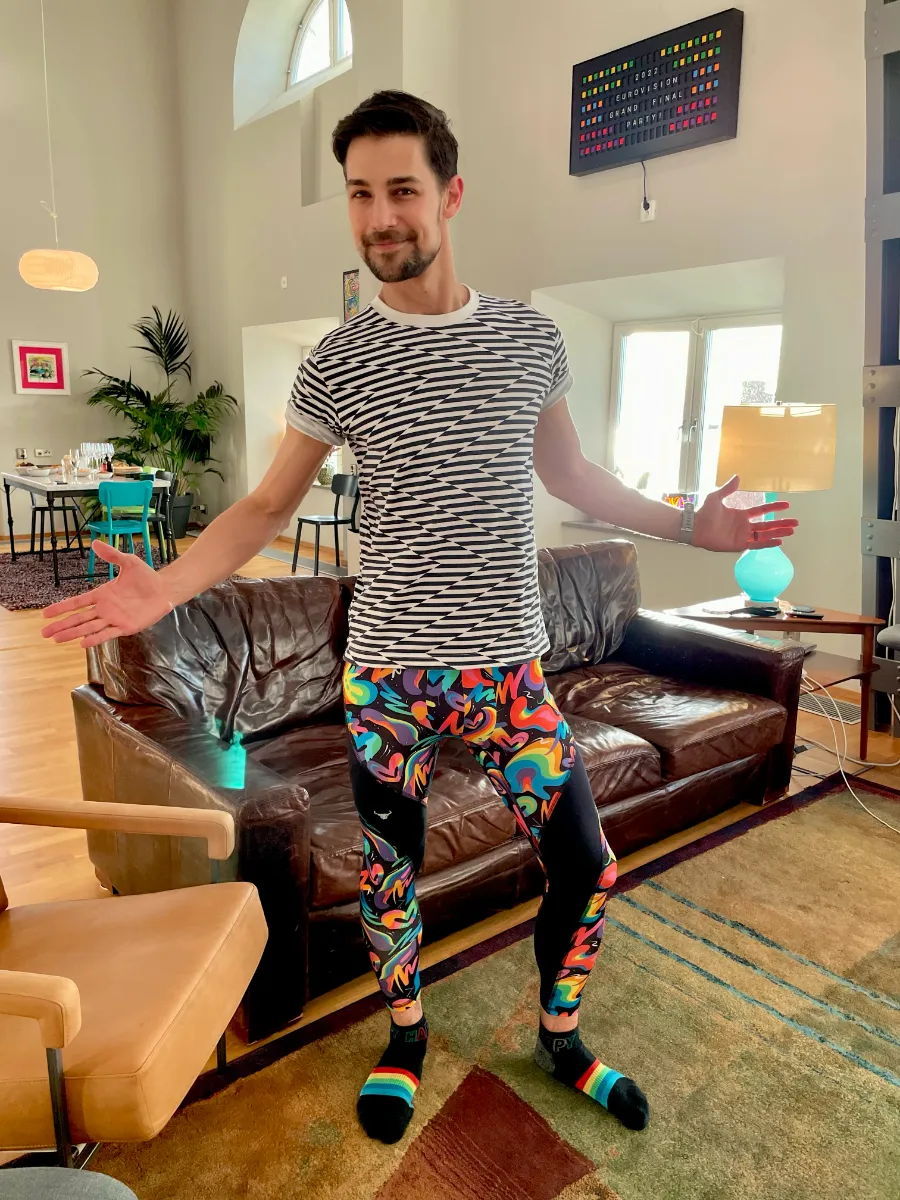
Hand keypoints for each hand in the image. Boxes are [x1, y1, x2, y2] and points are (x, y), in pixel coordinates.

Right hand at [41, 540, 175, 647]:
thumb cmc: (146, 576)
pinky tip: (82, 644)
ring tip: (56, 640)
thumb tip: (95, 542)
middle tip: (44, 633)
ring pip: (89, 628)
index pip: (77, 602)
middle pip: (78, 618)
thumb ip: (111, 555)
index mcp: (102, 594)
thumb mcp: (128, 562)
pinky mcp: (126, 627)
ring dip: (72, 634)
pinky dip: (95, 639)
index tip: (45, 614)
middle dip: (61, 625)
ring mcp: (114, 618)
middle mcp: (105, 608)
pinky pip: (107, 634)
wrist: (164, 589)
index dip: (61, 608)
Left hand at [692, 476, 797, 552]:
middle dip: (782, 523)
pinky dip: (767, 543)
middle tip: (796, 522)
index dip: (774, 508)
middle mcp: (744, 526)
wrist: (695, 526)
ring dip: (778, 533)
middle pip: (768, 524)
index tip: (787, 505)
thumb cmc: (704, 513)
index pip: (762, 510)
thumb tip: (738, 476)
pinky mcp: (739, 545)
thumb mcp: (717, 497)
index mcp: (741, 514)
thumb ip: (728, 488)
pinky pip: (756, 544)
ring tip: (792, 531)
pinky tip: (778, 541)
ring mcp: (742, 536)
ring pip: (765, 535)